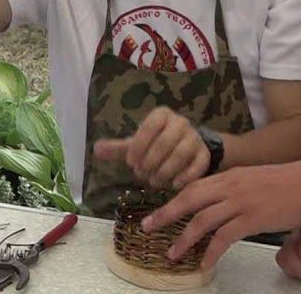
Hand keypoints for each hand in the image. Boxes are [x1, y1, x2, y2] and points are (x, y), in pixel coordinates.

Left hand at [93, 107, 208, 189]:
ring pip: (181, 155)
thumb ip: (118, 148)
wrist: (187, 146)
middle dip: (150, 162)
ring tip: (154, 181)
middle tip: (141, 174)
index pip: (149, 127)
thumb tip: (96, 150)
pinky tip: (173, 185)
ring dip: (164, 172)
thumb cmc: (156, 145)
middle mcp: (180, 123)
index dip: (138, 146)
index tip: (130, 162)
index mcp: (162, 115)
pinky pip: (197, 166)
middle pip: (165, 143)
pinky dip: (184, 178)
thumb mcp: (137, 144)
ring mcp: (195, 138)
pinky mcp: (205, 154)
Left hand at [143, 159, 300, 270]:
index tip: (159, 211)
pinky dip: (211, 251)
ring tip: (172, 254)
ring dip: (184, 238)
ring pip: (202, 220)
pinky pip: (224, 237)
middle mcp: (231, 185)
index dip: (173, 199)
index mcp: (230, 175)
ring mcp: (241, 201)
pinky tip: (204, 263)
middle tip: (148, 227)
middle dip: (166, 214)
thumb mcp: (255, 179)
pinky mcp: (253, 218)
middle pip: (189, 198)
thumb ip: (236, 188)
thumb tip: (220, 204)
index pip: (194, 186)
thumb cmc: (289, 182)